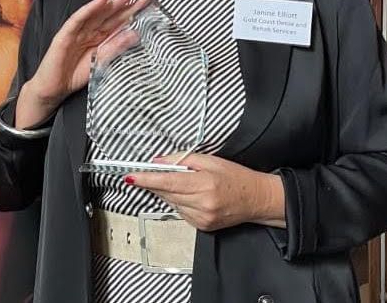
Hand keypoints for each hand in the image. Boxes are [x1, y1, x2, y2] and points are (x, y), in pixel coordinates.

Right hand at [16, 0, 149, 127]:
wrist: (52, 89)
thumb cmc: (75, 76)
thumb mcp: (101, 62)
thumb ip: (116, 48)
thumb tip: (136, 34)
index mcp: (98, 38)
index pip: (117, 23)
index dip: (132, 13)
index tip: (148, 4)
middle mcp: (89, 32)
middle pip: (110, 16)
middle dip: (126, 4)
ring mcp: (77, 31)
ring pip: (96, 14)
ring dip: (111, 3)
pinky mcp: (65, 35)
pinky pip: (78, 19)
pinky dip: (89, 9)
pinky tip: (100, 1)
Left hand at [125, 153, 286, 231]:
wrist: (256, 199)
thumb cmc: (235, 177)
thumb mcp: (209, 160)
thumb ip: (181, 159)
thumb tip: (157, 162)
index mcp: (204, 184)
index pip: (167, 182)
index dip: (146, 180)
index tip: (130, 177)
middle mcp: (202, 204)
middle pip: (166, 193)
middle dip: (156, 182)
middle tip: (154, 172)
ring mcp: (202, 218)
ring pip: (171, 203)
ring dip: (170, 192)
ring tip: (186, 184)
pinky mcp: (202, 226)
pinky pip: (180, 212)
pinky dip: (180, 202)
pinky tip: (193, 196)